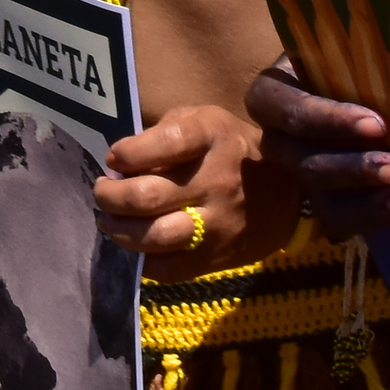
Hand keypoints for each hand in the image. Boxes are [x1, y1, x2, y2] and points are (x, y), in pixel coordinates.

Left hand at [98, 102, 273, 263]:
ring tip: (108, 221)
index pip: (167, 143)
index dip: (130, 153)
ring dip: (120, 231)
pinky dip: (142, 261)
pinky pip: (169, 269)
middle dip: (111, 195)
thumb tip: (120, 161)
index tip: (114, 158)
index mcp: (213, 137)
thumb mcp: (205, 120)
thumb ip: (165, 132)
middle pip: (149, 196)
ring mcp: (219, 223)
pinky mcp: (217, 257)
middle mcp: (217, 180)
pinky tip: (135, 245)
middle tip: (102, 191)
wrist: (287, 193)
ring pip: (156, 236)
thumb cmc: (231, 148)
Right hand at [248, 64, 389, 234]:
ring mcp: (296, 174)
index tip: (378, 123)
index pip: (288, 108)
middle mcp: (276, 138)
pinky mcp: (318, 201)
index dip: (329, 119)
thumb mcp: (347, 55)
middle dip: (355, 168)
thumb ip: (362, 61)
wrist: (356, 92)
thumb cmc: (349, 64)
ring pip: (319, 198)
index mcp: (272, 93)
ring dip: (366, 199)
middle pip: (305, 161)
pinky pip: (336, 220)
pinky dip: (371, 214)